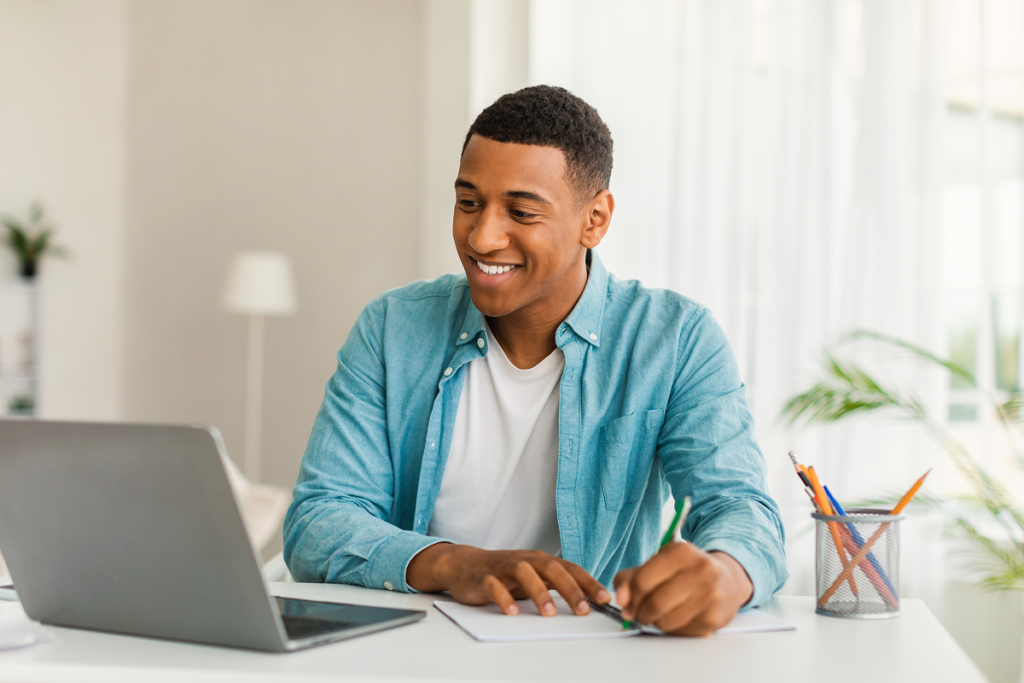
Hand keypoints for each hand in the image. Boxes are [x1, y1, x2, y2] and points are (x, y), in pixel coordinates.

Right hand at [407, 543, 611, 616]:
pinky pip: (494, 585)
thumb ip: (555, 585)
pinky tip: (513, 612)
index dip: (587, 582)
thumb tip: (587, 600)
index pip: (569, 568)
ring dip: (538, 592)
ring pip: (524, 573)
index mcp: (540, 560)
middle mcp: (525, 560)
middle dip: (569, 588)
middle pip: (551, 568)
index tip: (604, 599)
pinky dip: (504, 598)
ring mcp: (504, 567)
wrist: (464, 565)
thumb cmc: (505, 574)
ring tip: (550, 613)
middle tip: (583, 610)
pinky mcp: (484, 577)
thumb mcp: (534, 577)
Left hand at [613, 545, 752, 635]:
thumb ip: (632, 577)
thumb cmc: (686, 571)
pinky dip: (672, 628)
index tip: (626, 603)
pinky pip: (681, 631)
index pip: (643, 580)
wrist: (728, 580)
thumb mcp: (660, 563)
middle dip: (640, 613)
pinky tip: (677, 617)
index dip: (629, 596)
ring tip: (659, 613)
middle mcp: (701, 570)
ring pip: (666, 621)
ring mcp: (711, 595)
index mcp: (682, 551)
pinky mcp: (715, 618)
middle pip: (655, 603)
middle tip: (639, 613)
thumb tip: (620, 599)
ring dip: (655, 622)